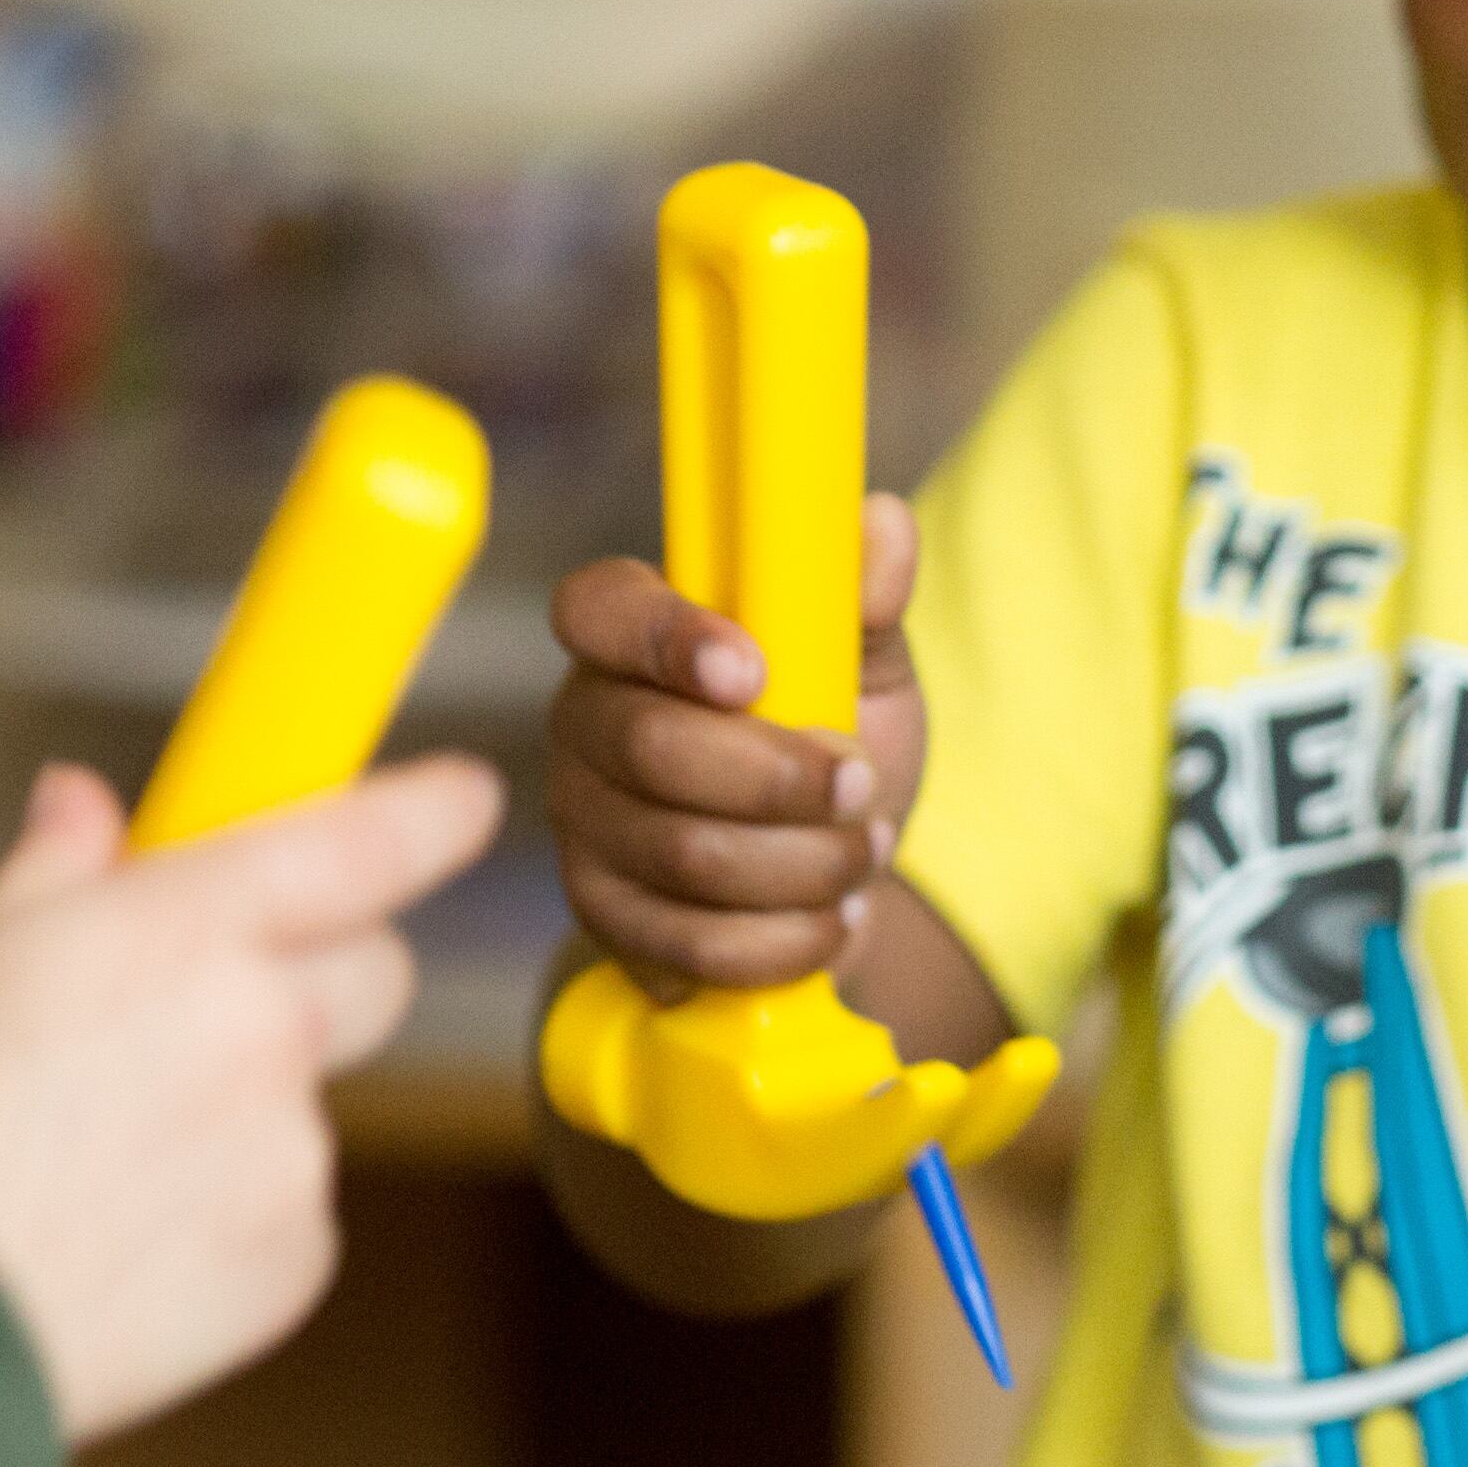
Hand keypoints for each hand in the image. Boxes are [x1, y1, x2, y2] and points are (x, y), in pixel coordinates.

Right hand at [0, 754, 505, 1441]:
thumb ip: (59, 873)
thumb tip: (85, 803)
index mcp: (188, 930)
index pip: (366, 843)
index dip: (433, 812)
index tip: (465, 796)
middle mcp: (268, 1030)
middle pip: (377, 972)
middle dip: (325, 972)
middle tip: (219, 1002)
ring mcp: (296, 1151)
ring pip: (308, 1104)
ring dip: (241, 1114)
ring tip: (101, 1160)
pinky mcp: (300, 1256)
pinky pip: (289, 1213)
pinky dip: (228, 1216)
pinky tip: (123, 1236)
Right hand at [547, 488, 922, 989]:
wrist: (836, 877)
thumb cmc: (835, 746)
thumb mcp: (865, 668)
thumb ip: (863, 599)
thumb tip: (882, 522)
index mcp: (632, 636)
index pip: (600, 610)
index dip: (666, 638)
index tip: (752, 672)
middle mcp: (587, 723)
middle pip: (652, 750)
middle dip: (783, 780)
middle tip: (865, 787)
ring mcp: (585, 825)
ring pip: (683, 856)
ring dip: (805, 864)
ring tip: (867, 851)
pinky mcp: (608, 919)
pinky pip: (690, 944)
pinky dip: (787, 939)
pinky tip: (832, 917)